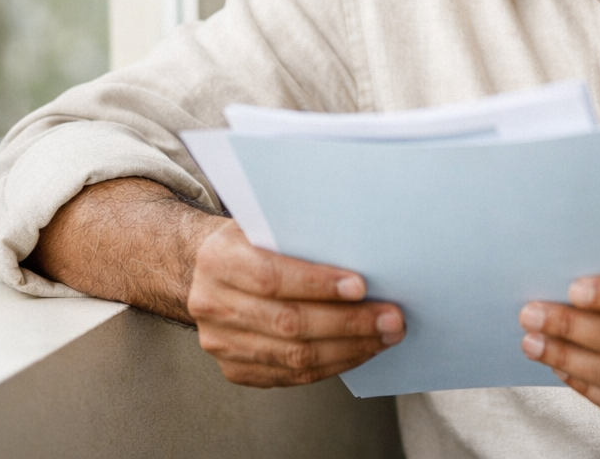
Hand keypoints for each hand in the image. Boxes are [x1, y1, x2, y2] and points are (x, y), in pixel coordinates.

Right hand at [188, 221, 405, 386]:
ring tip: (385, 337)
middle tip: (391, 319)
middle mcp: (213, 304)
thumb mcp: (266, 223)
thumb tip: (363, 249)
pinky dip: (332, 365)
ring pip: (293, 356)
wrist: (209, 270)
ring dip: (349, 349)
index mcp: (219, 260)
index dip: (318, 285)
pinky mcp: (235, 369)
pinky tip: (359, 351)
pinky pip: (291, 375)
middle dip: (348, 323)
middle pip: (288, 322)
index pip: (271, 277)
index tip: (361, 287)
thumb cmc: (252, 242)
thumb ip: (301, 235)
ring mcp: (221, 342)